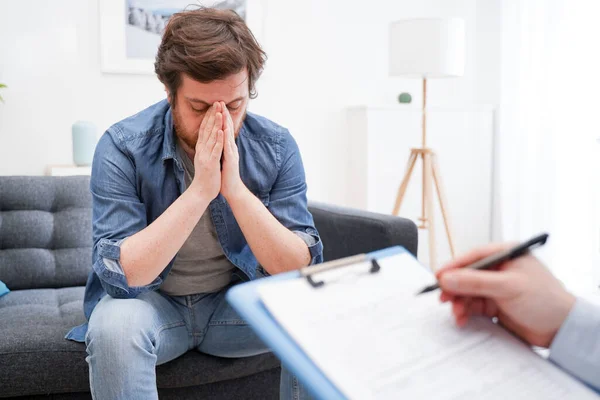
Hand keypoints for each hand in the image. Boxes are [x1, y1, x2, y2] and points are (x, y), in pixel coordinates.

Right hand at [189, 102, 223, 201]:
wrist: (201, 192)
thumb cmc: (206, 176)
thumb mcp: (205, 159)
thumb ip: (206, 149)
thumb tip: (207, 140)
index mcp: (201, 149)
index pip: (205, 129)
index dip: (209, 117)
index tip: (214, 106)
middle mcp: (202, 150)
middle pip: (207, 130)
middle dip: (212, 116)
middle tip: (216, 103)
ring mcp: (205, 156)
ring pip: (211, 137)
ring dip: (215, 124)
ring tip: (219, 112)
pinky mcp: (211, 163)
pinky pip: (215, 149)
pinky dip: (218, 140)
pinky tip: (220, 131)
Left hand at [219, 101, 244, 200]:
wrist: (232, 189)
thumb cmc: (226, 175)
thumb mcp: (222, 158)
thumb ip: (222, 149)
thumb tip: (219, 140)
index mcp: (228, 147)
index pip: (224, 129)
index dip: (221, 117)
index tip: (217, 106)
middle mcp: (231, 147)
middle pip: (228, 128)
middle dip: (224, 115)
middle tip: (221, 102)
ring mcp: (232, 153)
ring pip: (229, 135)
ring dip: (226, 122)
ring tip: (223, 111)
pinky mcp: (231, 160)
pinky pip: (228, 147)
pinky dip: (226, 138)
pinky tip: (224, 130)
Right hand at [437, 243, 575, 347]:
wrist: (562, 330)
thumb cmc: (546, 300)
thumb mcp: (508, 286)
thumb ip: (476, 282)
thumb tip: (448, 277)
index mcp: (506, 255)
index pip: (474, 257)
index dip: (454, 266)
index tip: (438, 276)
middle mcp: (500, 270)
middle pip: (468, 275)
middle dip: (454, 288)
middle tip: (443, 298)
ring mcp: (498, 288)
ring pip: (469, 292)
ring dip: (459, 303)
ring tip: (457, 313)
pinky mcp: (496, 306)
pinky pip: (474, 306)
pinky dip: (466, 312)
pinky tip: (463, 318)